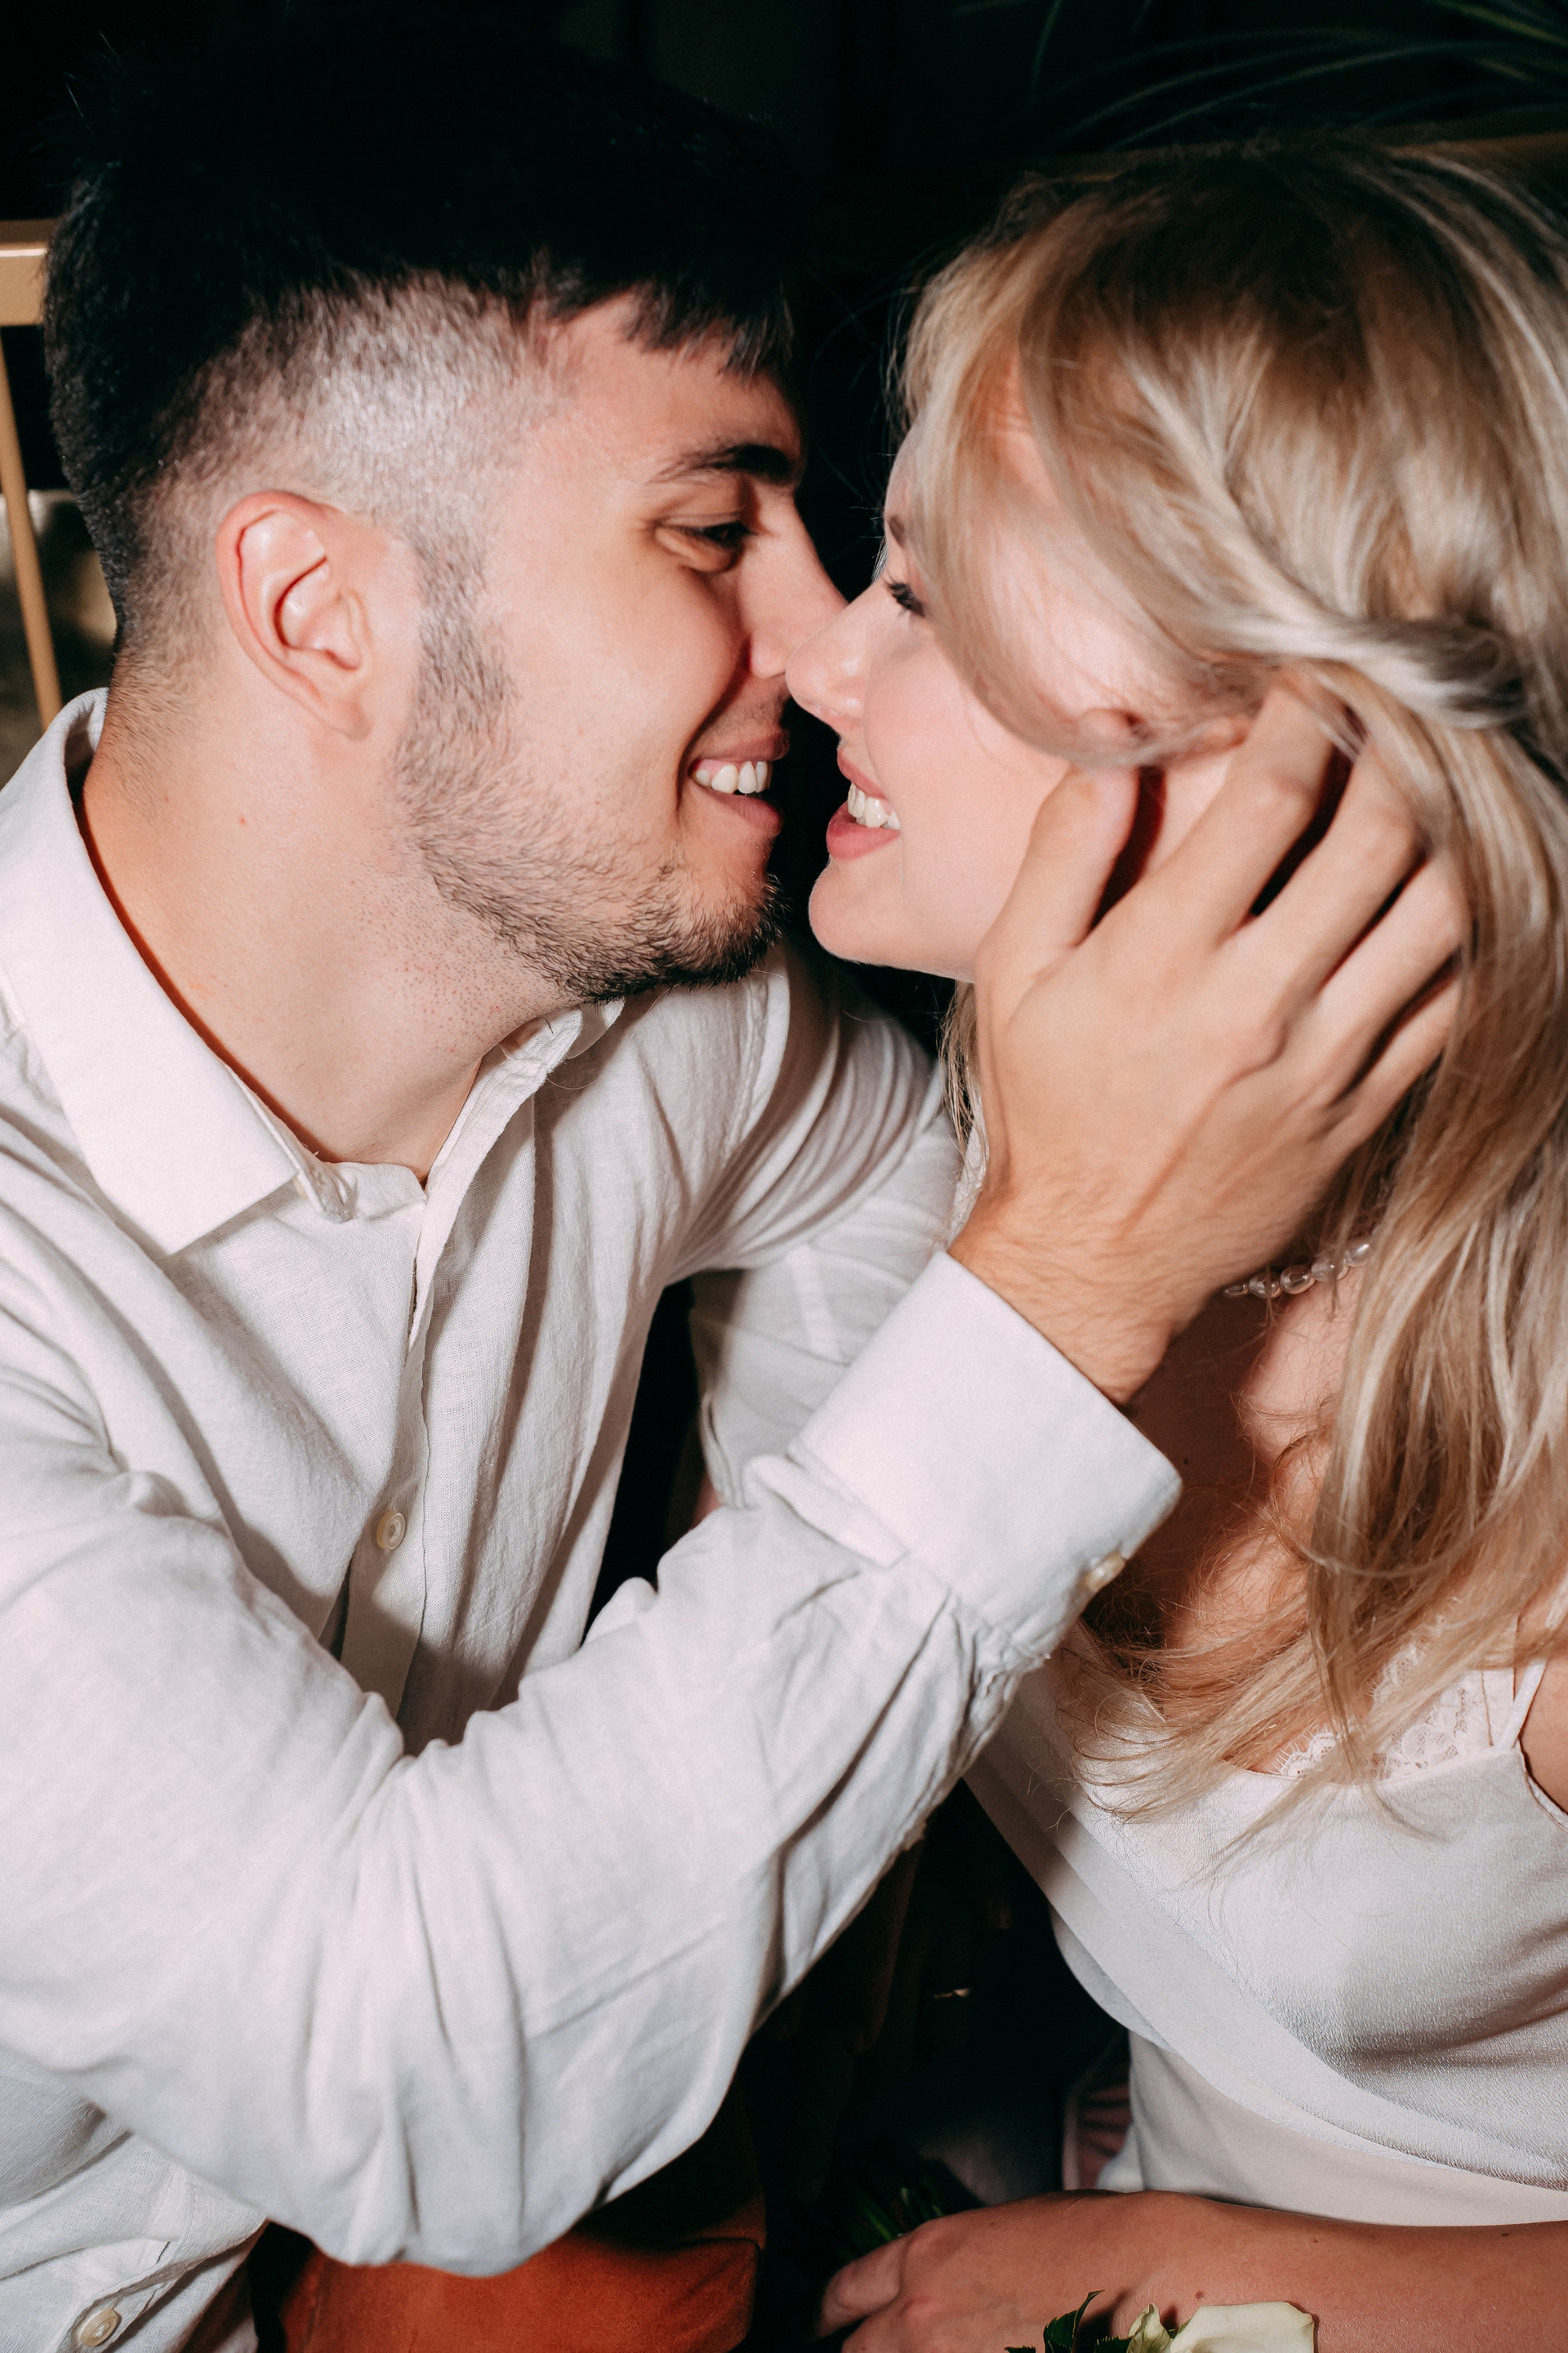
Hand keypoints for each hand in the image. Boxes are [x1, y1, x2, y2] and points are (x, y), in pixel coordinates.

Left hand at [817, 2195, 1153, 2348]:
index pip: (842, 2292)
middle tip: (873, 2349)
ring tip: (933, 2349)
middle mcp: (922, 2312)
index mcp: (924, 2256)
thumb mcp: (993, 2233)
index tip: (818, 2330)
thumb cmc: (1082, 2239)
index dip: (822, 2317)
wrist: (1143, 2270)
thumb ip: (942, 2271)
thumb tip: (921, 2303)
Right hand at [949, 682, 1462, 1399]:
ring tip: (1442, 778)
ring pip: (1441, 913)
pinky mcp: (1368, 1105)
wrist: (1097, 1259)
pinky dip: (1476, 928)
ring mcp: (1328, 1060)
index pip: (1274, 799)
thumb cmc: (1049, 1108)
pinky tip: (1460, 880)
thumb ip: (1063, 852)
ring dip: (1455, 827)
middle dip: (1401, 749)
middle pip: (1382, 837)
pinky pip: (1456, 999)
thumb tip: (1114, 745)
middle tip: (1400, 705)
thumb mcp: (1014, 974)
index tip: (1318, 673)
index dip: (1311, 712)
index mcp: (1166, 958)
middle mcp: (1260, 1004)